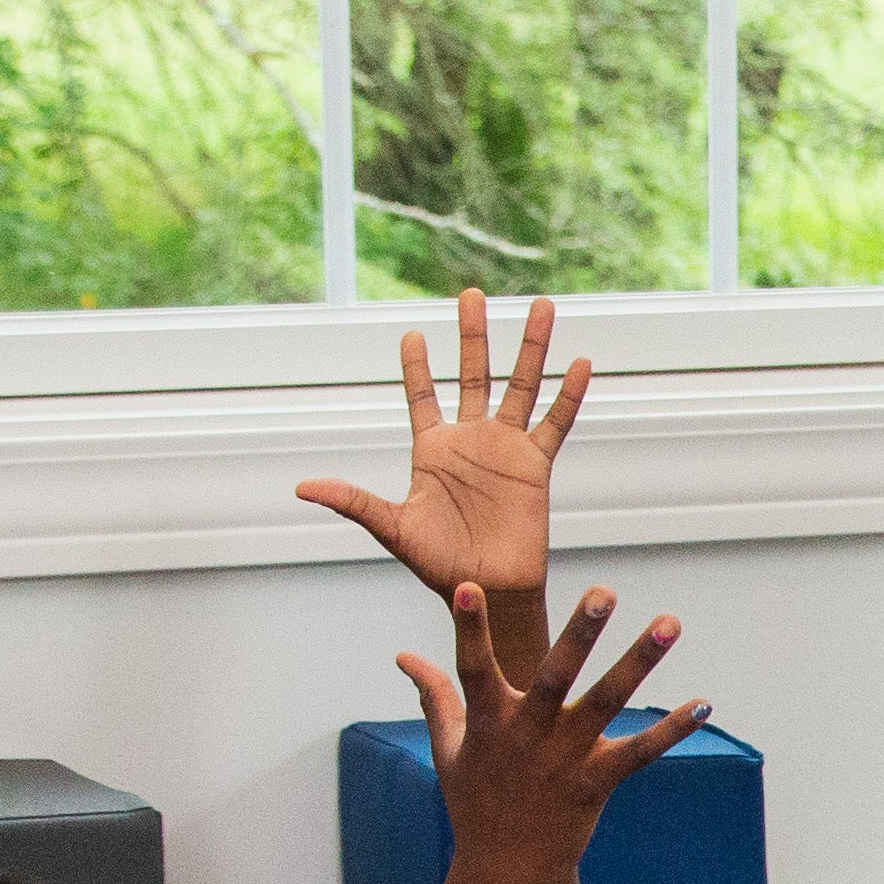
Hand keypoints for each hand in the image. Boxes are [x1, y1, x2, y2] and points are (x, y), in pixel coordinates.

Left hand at [298, 291, 592, 600]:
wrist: (485, 590)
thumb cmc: (438, 564)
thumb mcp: (391, 527)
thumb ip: (352, 500)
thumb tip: (301, 487)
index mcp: (432, 450)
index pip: (423, 397)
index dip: (417, 368)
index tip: (412, 335)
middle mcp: (470, 440)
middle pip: (474, 373)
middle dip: (473, 334)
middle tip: (471, 293)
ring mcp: (505, 448)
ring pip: (520, 385)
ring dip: (530, 346)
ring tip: (541, 305)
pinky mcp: (535, 465)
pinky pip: (554, 423)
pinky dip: (569, 395)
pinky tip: (582, 364)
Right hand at [397, 582, 697, 883]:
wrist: (506, 873)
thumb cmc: (475, 804)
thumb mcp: (448, 750)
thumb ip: (434, 697)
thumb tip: (404, 656)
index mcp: (489, 722)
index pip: (472, 666)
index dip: (469, 628)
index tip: (467, 585)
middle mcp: (529, 734)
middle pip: (555, 675)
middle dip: (580, 632)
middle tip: (604, 590)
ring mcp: (566, 757)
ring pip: (607, 701)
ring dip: (639, 661)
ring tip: (670, 622)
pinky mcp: (597, 781)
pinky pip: (641, 752)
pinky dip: (673, 730)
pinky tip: (704, 704)